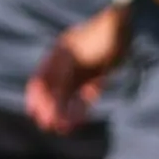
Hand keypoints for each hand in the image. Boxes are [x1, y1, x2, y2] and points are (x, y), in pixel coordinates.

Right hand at [26, 8, 126, 133]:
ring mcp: (82, 71)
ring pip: (70, 97)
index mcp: (56, 57)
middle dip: (51, 110)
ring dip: (66, 112)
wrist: (123, 29)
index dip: (36, 99)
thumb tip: (51, 110)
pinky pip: (85, 96)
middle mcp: (66, 65)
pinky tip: (78, 121)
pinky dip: (80, 108)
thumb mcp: (73, 63)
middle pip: (55, 92)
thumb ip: (61, 86)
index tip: (35, 115)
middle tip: (50, 127)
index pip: (40, 82)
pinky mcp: (97, 77)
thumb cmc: (95, 40)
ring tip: (64, 129)